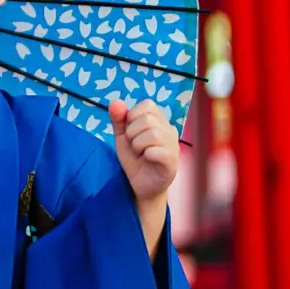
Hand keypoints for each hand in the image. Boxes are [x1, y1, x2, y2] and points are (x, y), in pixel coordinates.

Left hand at [109, 99, 180, 252]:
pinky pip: (158, 151)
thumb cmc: (134, 159)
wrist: (140, 186)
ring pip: (153, 134)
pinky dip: (146, 155)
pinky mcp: (173, 162)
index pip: (147, 104)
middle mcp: (170, 130)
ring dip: (138, 145)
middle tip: (134, 147)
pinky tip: (147, 160)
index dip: (132, 117)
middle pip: (148, 119)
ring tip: (140, 154)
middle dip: (132, 133)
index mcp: (159, 121)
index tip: (130, 132)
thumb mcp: (122, 137)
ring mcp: (174, 146)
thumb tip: (115, 101)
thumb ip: (118, 119)